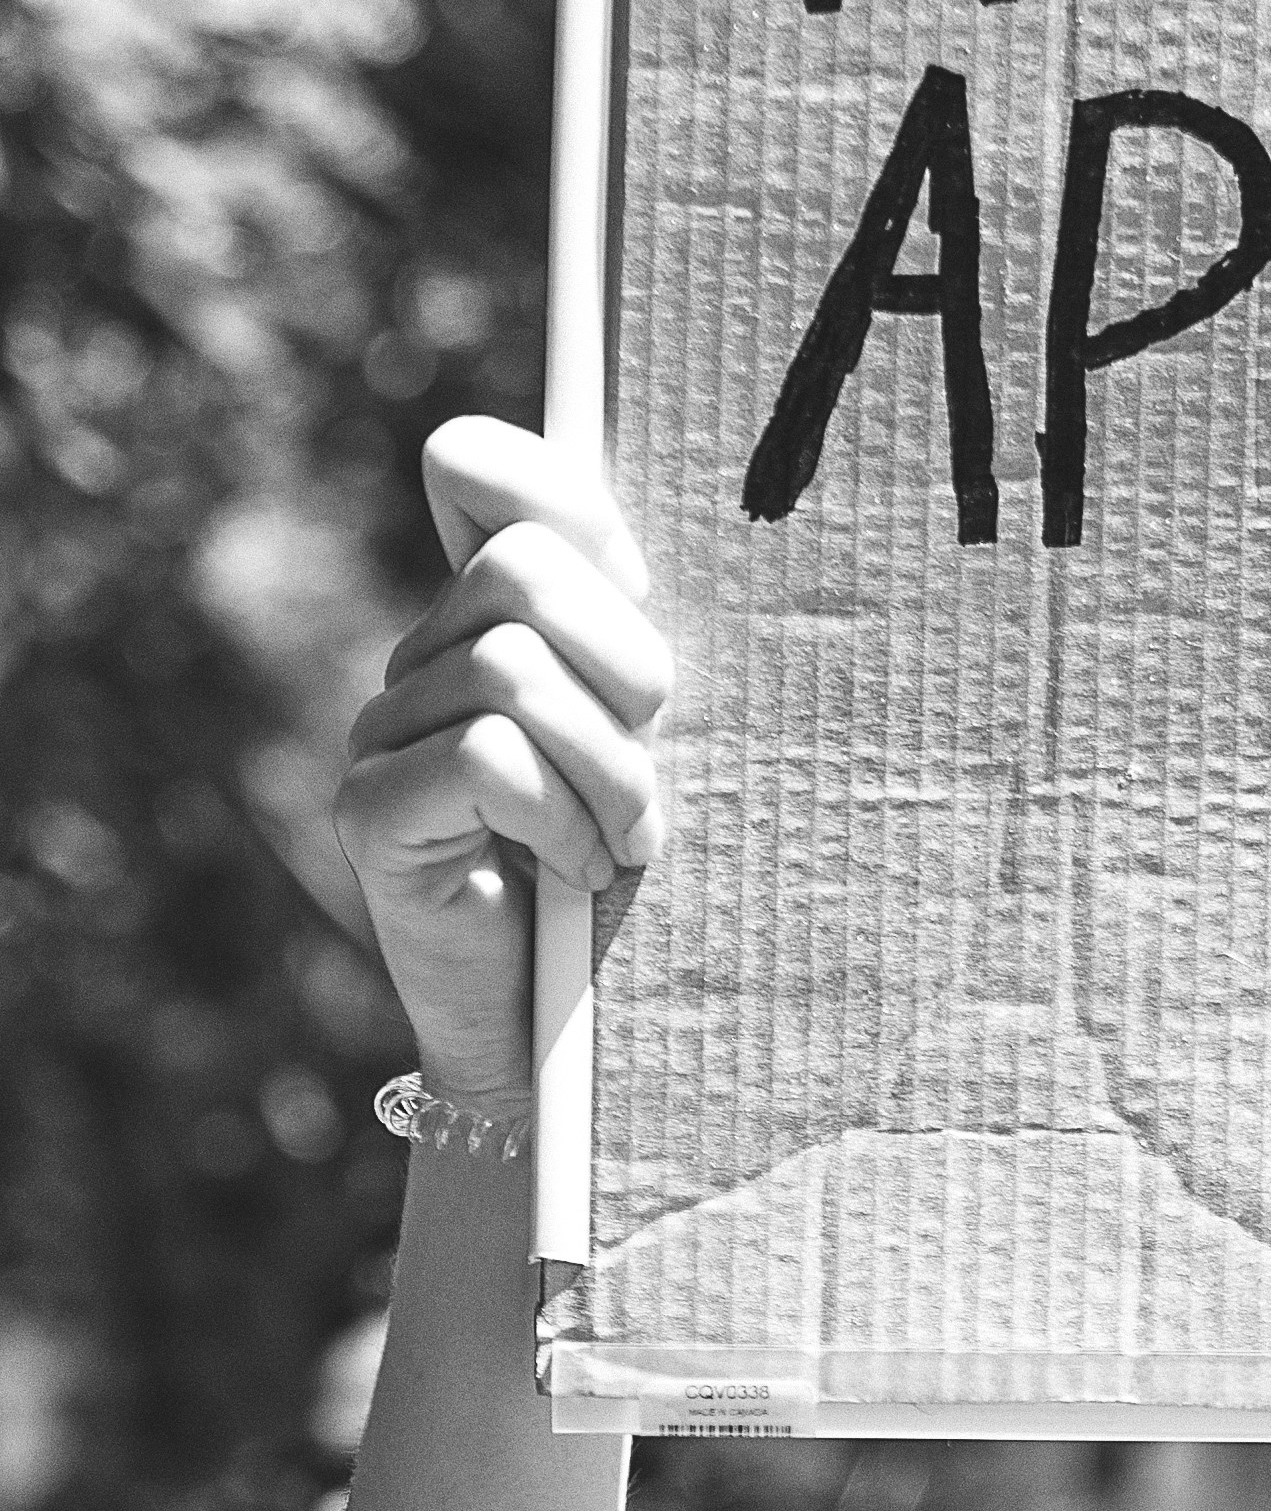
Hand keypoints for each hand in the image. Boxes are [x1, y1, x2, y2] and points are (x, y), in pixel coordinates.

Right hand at [336, 424, 669, 1105]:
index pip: (480, 467)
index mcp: (491, 619)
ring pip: (511, 671)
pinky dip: (557, 819)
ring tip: (627, 844)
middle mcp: (422, 659)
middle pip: (521, 571)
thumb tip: (653, 543)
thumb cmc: (636, 885)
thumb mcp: (660, 745)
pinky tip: (575, 875)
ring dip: (607, 770)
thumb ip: (645, 642)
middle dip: (623, 669)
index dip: (558, 496)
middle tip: (653, 763)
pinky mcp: (370, 809)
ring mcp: (381, 732)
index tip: (632, 586)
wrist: (560, 1043)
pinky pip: (486, 757)